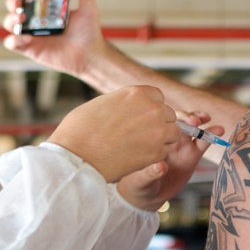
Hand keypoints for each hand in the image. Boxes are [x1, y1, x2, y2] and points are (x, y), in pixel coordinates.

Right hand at [2, 0, 113, 77]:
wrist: (90, 55)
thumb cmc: (89, 33)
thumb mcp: (89, 8)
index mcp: (48, 9)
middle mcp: (37, 21)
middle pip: (15, 8)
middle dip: (12, 2)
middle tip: (19, 2)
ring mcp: (32, 35)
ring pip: (10, 24)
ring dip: (11, 19)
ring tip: (21, 19)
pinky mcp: (30, 49)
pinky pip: (12, 43)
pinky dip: (14, 39)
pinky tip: (27, 37)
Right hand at [48, 85, 180, 182]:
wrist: (76, 155)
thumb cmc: (80, 130)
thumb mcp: (102, 103)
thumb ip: (123, 102)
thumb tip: (130, 107)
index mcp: (137, 93)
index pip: (158, 97)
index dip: (151, 108)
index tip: (142, 118)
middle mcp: (152, 109)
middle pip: (168, 115)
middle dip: (158, 124)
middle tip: (140, 135)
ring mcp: (157, 131)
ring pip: (173, 133)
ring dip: (161, 139)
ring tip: (140, 147)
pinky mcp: (156, 153)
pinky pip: (165, 152)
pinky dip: (154, 156)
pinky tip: (136, 157)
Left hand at [118, 113, 219, 210]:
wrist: (147, 197)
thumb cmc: (137, 184)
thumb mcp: (140, 181)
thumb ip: (150, 173)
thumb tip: (161, 166)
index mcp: (152, 141)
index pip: (161, 124)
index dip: (170, 119)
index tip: (176, 121)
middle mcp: (167, 140)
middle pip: (178, 121)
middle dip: (187, 117)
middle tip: (194, 121)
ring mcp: (181, 146)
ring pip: (192, 128)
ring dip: (200, 120)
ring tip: (206, 118)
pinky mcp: (192, 156)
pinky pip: (203, 143)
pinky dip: (211, 136)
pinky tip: (219, 130)